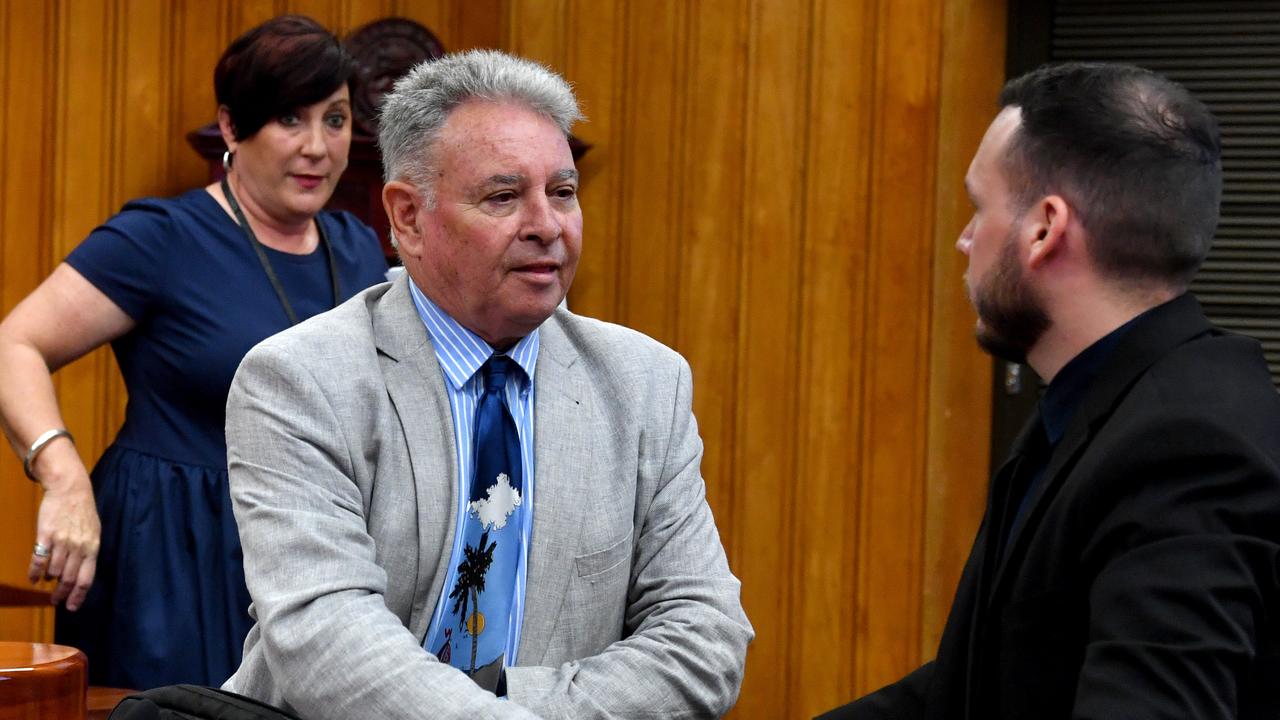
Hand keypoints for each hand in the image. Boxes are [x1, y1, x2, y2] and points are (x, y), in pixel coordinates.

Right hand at [28, 467, 100, 610]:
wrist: (70, 489)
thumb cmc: (83, 512)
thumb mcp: (94, 532)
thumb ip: (88, 552)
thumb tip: (82, 573)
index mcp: (93, 547)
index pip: (87, 579)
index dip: (78, 596)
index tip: (72, 607)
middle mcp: (78, 547)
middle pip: (69, 579)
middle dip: (62, 594)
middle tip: (56, 601)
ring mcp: (62, 541)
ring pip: (54, 571)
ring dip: (50, 580)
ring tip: (47, 581)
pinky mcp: (46, 535)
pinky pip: (38, 560)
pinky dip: (34, 572)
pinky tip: (33, 578)